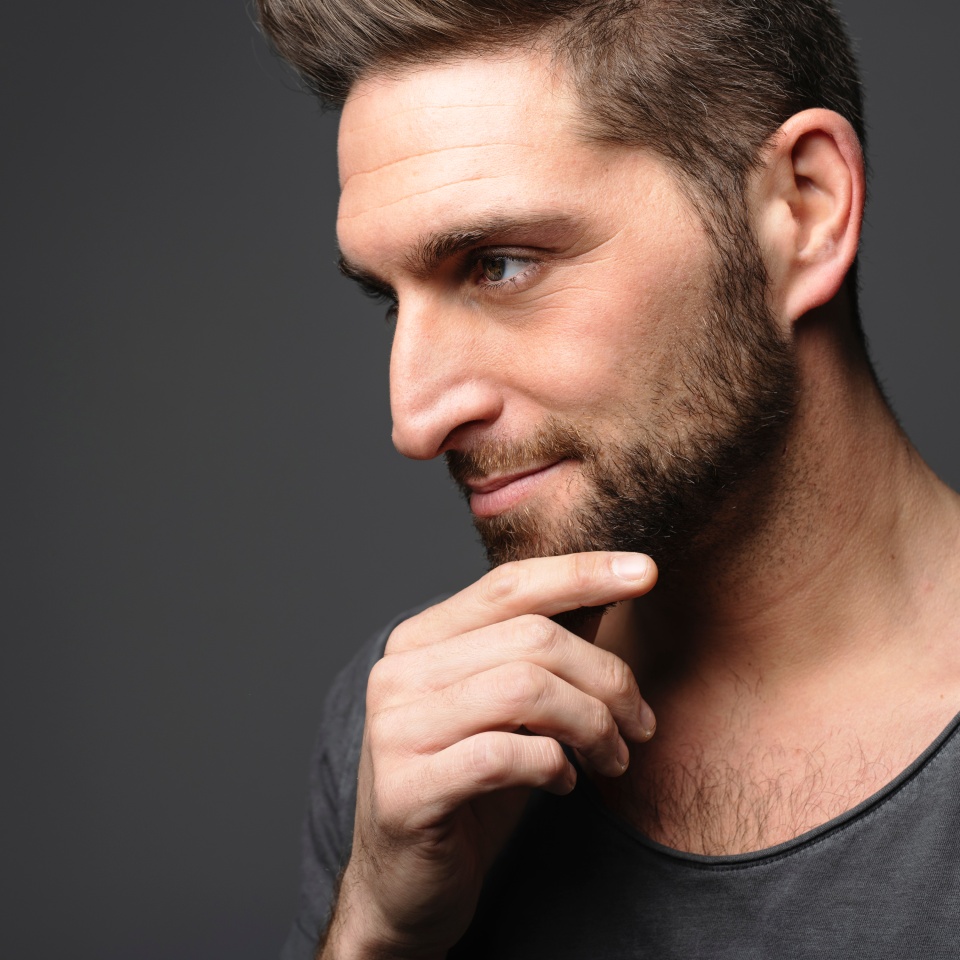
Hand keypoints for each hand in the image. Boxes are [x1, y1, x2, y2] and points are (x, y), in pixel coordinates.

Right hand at [321, 552, 657, 958]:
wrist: (402, 886)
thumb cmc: (468, 786)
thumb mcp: (511, 708)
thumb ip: (545, 647)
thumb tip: (611, 585)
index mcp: (421, 641)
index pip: (508, 585)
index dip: (580, 573)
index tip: (645, 571)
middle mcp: (398, 673)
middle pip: (532, 638)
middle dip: (607, 677)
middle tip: (641, 724)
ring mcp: (395, 729)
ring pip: (526, 689)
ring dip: (592, 724)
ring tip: (613, 758)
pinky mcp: (406, 790)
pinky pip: (505, 756)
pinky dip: (554, 765)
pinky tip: (564, 783)